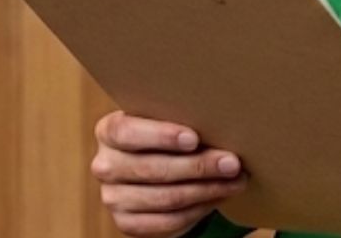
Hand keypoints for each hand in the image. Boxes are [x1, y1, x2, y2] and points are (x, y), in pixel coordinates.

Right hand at [91, 111, 247, 237]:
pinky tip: (218, 196)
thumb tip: (219, 122)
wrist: (153, 169)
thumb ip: (180, 118)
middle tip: (232, 162)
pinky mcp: (127, 223)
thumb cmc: (165, 137)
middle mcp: (105, 165)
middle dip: (198, 166)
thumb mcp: (164, 122)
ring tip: (235, 180)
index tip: (194, 138)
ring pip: (166, 198)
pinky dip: (199, 209)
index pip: (127, 132)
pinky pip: (169, 220)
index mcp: (109, 132)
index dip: (161, 136)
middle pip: (154, 169)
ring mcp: (113, 197)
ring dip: (207, 190)